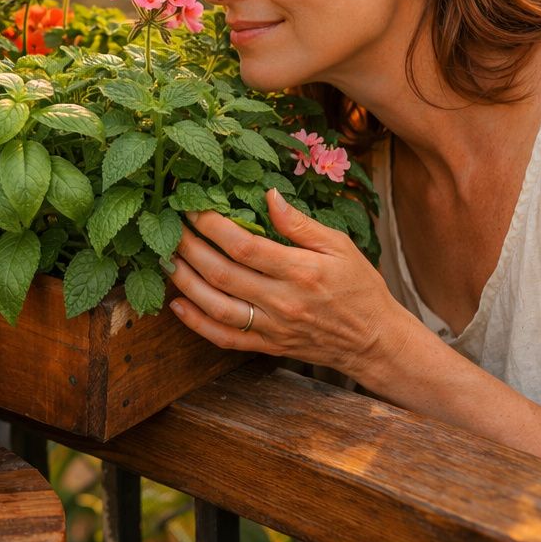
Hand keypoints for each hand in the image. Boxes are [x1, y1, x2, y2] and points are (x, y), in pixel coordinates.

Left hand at [168, 188, 407, 373]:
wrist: (374, 341)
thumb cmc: (359, 287)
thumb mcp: (339, 246)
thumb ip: (300, 224)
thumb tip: (268, 195)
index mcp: (302, 271)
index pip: (244, 245)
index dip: (212, 225)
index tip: (193, 208)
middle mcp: (283, 302)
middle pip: (223, 274)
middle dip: (190, 248)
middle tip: (169, 228)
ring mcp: (273, 328)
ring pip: (216, 307)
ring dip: (185, 282)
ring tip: (166, 260)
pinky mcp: (267, 346)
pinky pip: (224, 338)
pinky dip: (196, 323)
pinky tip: (177, 304)